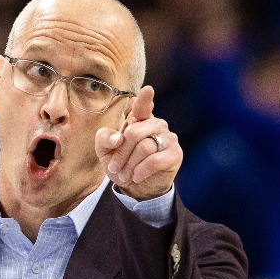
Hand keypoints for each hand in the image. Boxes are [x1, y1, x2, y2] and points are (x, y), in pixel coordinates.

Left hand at [95, 85, 182, 200]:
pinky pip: (154, 160)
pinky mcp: (175, 154)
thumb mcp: (105, 152)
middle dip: (120, 153)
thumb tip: (117, 138)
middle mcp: (156, 124)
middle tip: (115, 168)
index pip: (142, 106)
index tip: (147, 90)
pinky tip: (136, 176)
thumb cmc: (121, 165)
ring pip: (144, 148)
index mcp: (140, 120)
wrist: (136, 188)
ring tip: (125, 175)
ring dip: (129, 165)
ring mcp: (169, 137)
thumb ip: (104, 139)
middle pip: (134, 132)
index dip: (145, 99)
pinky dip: (141, 171)